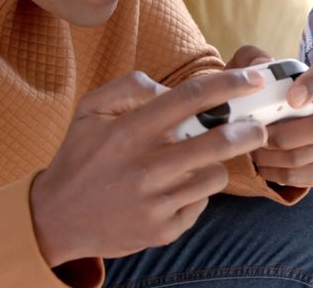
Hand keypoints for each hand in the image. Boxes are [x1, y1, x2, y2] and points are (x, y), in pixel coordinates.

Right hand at [29, 69, 269, 264]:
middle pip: (218, 142)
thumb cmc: (79, 158)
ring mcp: (156, 203)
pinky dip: (195, 194)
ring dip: (217, 165)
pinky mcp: (162, 230)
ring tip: (200, 162)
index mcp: (130, 131)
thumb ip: (129, 87)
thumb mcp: (90, 110)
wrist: (55, 219)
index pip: (191, 99)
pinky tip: (175, 191)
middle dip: (249, 131)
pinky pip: (199, 204)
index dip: (230, 85)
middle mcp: (146, 167)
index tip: (255, 80)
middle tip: (257, 127)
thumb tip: (169, 89)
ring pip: (215, 176)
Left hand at [251, 57, 312, 187]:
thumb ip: (251, 58)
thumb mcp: (252, 71)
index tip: (290, 100)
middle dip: (288, 136)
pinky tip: (267, 168)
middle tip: (261, 137)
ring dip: (280, 157)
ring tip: (256, 153)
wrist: (273, 125)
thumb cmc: (264, 94)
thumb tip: (260, 66)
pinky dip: (286, 175)